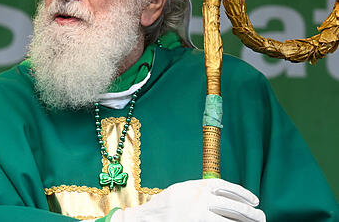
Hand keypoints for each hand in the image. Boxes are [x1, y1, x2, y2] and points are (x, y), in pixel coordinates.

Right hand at [111, 178, 264, 221]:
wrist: (144, 220)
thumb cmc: (165, 207)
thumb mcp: (183, 191)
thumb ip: (201, 191)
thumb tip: (227, 195)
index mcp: (194, 187)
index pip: (225, 187)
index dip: (242, 193)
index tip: (254, 200)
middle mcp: (197, 200)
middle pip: (232, 206)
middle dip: (249, 212)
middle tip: (261, 216)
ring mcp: (197, 216)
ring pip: (229, 220)